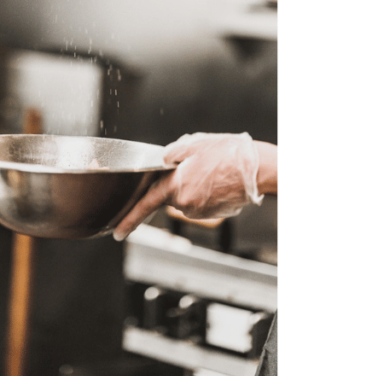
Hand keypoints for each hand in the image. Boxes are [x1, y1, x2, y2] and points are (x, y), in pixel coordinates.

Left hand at [113, 133, 263, 240]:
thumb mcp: (194, 143)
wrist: (258, 169)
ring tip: (213, 172)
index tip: (117, 232)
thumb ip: (172, 153)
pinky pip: (201, 203)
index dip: (129, 219)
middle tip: (200, 168)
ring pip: (187, 199)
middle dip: (179, 184)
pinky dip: (206, 193)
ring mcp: (200, 211)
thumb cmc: (229, 154)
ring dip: (194, 187)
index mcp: (176, 184)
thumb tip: (162, 159)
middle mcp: (185, 203)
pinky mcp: (213, 215)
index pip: (145, 204)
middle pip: (170, 196)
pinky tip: (219, 181)